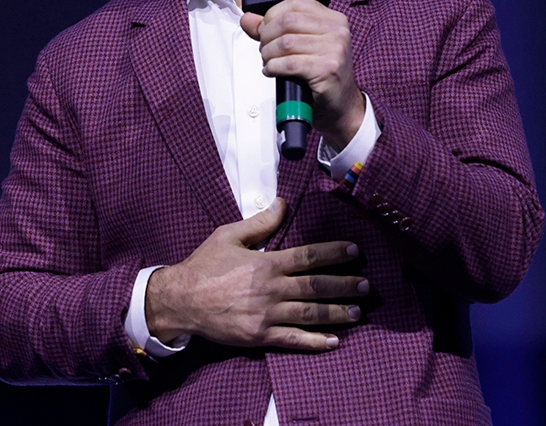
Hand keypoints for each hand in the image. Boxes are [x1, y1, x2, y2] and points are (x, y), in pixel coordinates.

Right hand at [145, 198, 368, 350]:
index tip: (354, 252)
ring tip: (357, 312)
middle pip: (316, 286)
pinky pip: (292, 340)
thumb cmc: (203, 266)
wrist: (180, 301)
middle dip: (344, 285)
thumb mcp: (228, 235)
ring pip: (310, 314)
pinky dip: (315, 342)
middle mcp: (271, 289)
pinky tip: (334, 342)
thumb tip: (283, 203)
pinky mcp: (259, 336)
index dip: (333, 253)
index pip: (308, 256)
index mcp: (266, 263)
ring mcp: (266, 315)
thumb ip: (259, 222)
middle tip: (365, 285)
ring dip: (336, 313)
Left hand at [240, 0, 364, 148]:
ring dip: (268, 55)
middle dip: (267, 36)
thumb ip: (274, 30)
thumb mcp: (302, 46)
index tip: (265, 29)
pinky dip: (273, 68)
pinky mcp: (327, 70)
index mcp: (334, 19)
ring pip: (285, 43)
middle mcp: (337, 31)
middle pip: (287, 22)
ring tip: (269, 62)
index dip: (272, 15)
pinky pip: (289, 63)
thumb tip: (248, 19)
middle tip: (265, 49)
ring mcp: (334, 50)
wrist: (341, 106)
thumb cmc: (322, 75)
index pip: (296, 3)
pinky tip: (273, 72)